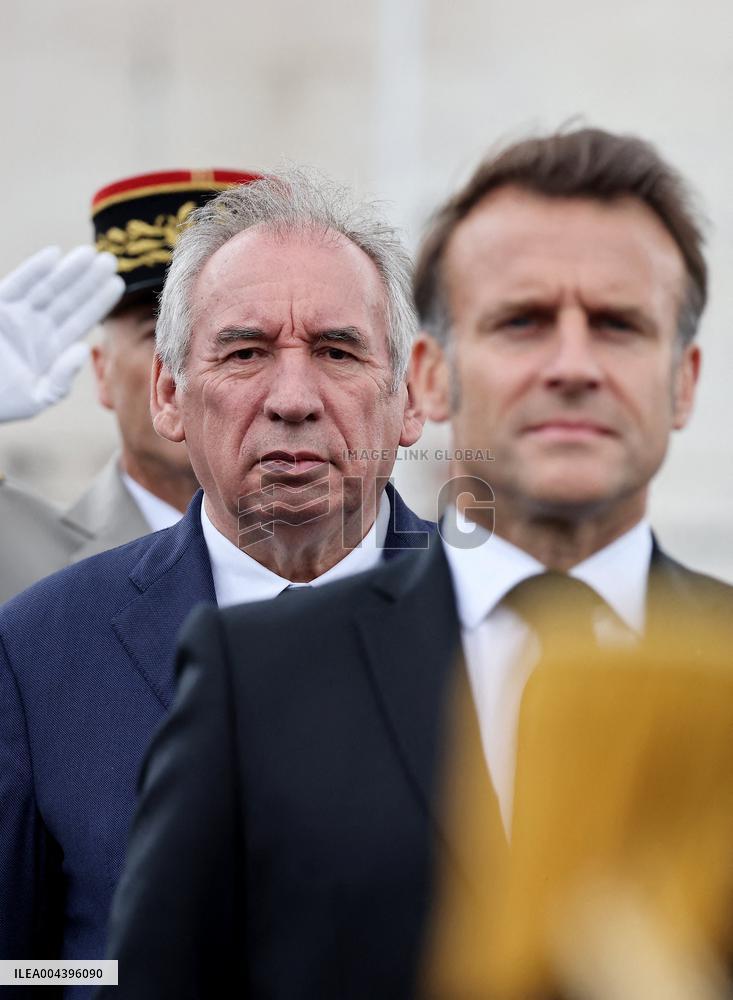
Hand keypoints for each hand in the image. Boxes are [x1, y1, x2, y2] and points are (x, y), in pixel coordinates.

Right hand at [0, 245, 124, 420]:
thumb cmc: (2, 402)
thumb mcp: (37, 397)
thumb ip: (61, 379)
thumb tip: (82, 349)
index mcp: (52, 347)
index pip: (81, 320)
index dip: (99, 302)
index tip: (118, 284)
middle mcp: (37, 327)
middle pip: (69, 299)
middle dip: (89, 280)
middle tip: (111, 260)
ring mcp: (17, 315)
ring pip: (48, 288)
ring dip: (69, 270)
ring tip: (90, 253)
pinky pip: (17, 284)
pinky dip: (34, 270)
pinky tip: (54, 255)